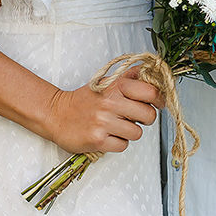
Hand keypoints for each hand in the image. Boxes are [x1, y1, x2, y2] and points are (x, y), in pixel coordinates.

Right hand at [40, 67, 163, 153]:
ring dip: (129, 132)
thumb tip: (153, 69)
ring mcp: (104, 122)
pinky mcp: (98, 140)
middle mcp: (110, 103)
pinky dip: (117, 142)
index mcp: (114, 86)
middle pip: (149, 116)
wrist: (56, 114)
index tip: (156, 102)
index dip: (158, 99)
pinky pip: (123, 146)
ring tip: (115, 126)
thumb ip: (129, 76)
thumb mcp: (105, 82)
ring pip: (137, 133)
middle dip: (145, 118)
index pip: (151, 92)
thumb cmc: (84, 100)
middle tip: (132, 116)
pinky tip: (107, 134)